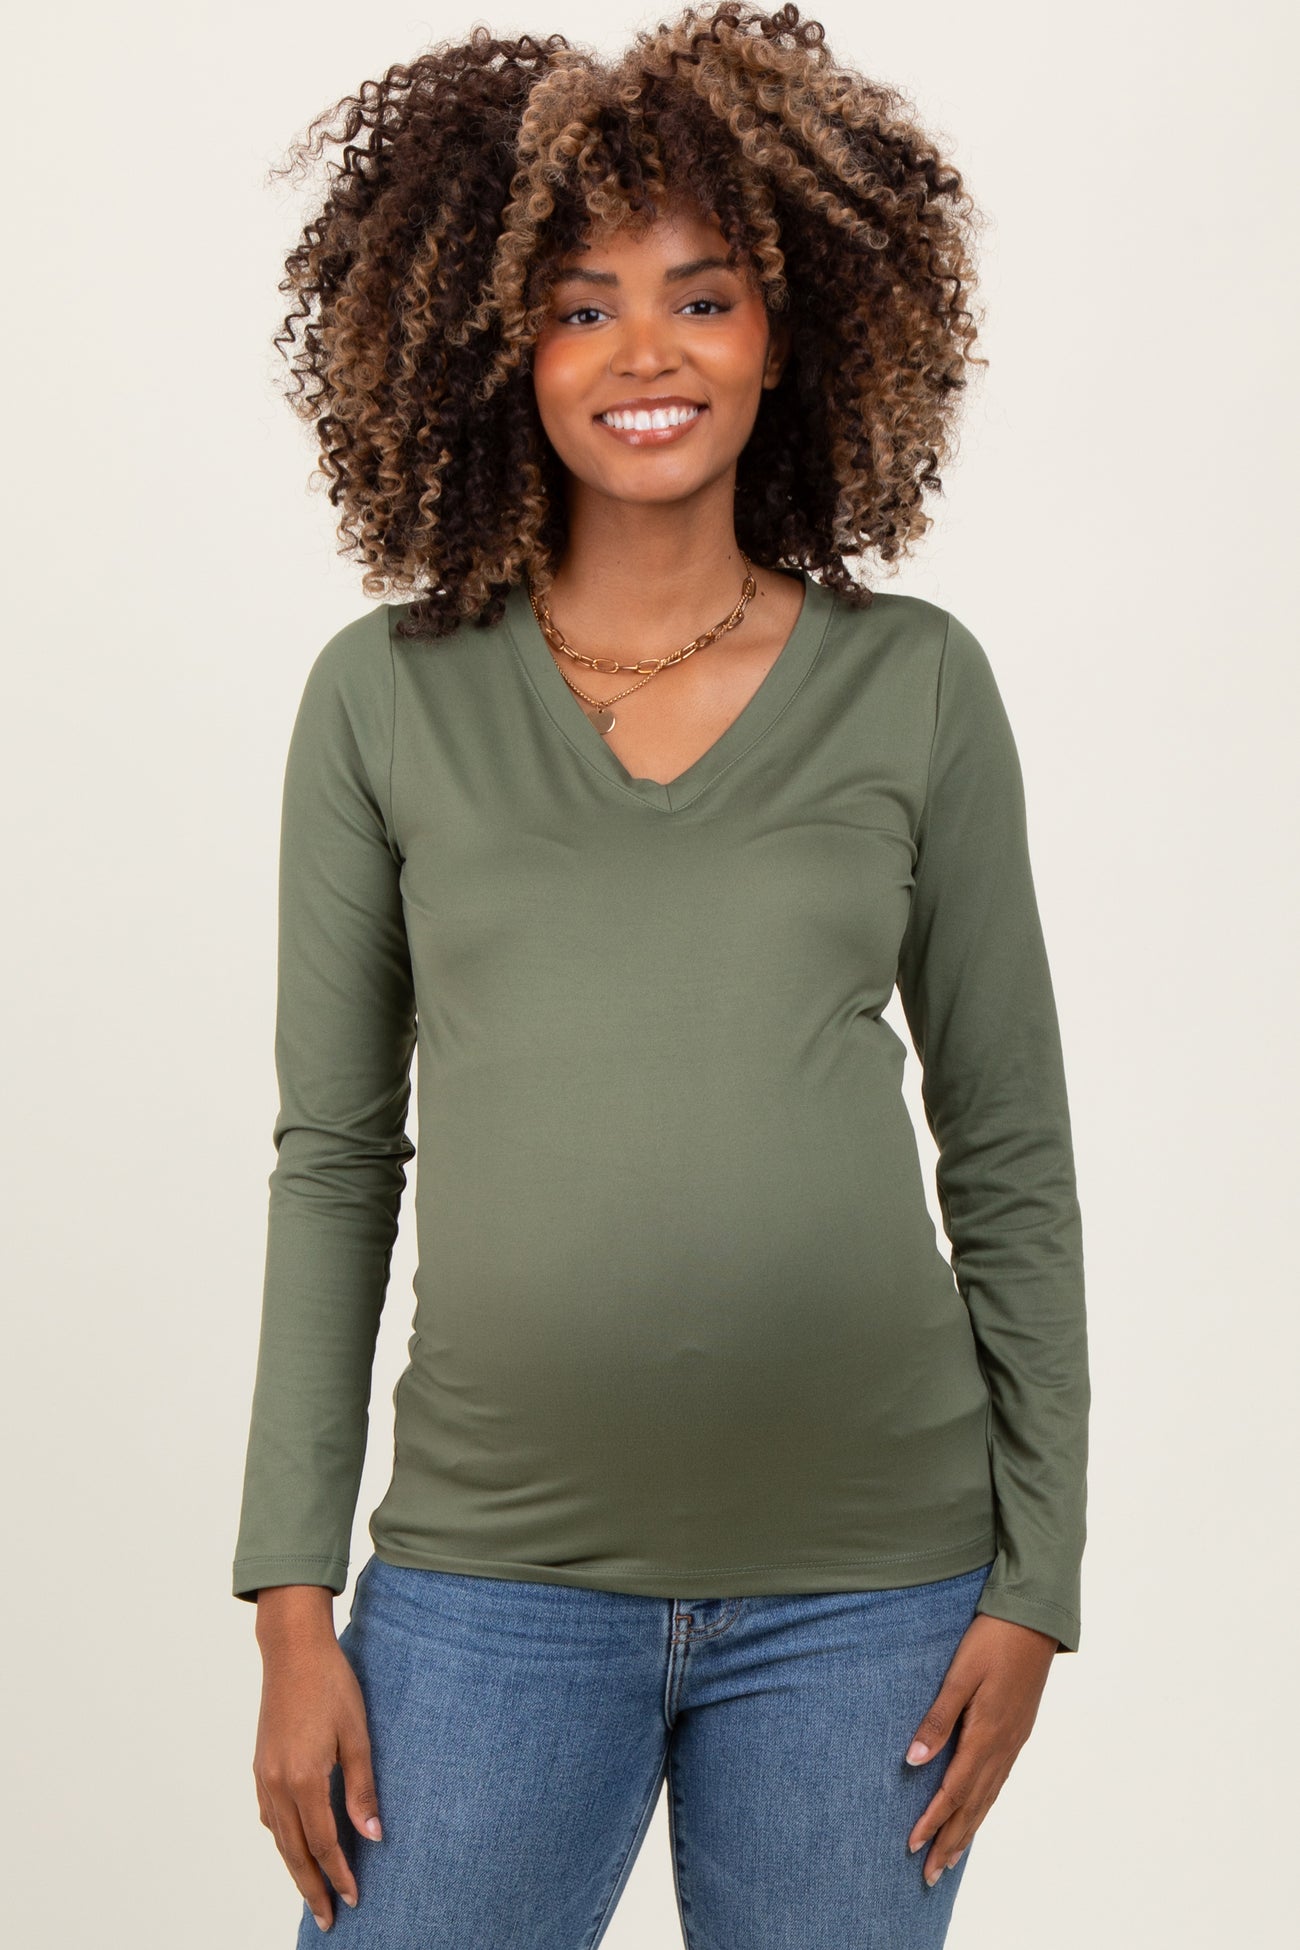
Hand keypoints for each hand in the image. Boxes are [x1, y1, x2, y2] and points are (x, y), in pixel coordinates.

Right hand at [252, 1589, 382, 1931]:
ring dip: (295, 1868)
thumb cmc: (331, 1684)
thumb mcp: (357, 1734)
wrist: (293, 1649)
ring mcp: (264, 1776)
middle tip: (328, 1919)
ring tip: (312, 1893)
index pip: (324, 1843)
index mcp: (303, 1779)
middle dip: (312, 1888)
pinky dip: (282, 1839)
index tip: (354, 1899)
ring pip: (278, 1838)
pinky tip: (293, 1845)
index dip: (340, 1874)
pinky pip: (270, 1816)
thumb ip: (362, 1788)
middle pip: (294, 1851)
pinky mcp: (260, 1765)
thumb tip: (374, 1834)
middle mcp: (277, 1784)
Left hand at [904, 1612, 1058, 1887]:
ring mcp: (1014, 1741)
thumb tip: (913, 1762)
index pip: (954, 1791)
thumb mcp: (960, 1675)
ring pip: (988, 1797)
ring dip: (968, 1830)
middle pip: (973, 1806)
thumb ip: (937, 1719)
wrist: (1035, 1620)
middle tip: (930, 1876)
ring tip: (950, 1858)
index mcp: (986, 1734)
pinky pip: (998, 1781)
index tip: (912, 1847)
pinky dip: (984, 1805)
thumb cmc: (992, 1640)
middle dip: (950, 1841)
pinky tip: (977, 1811)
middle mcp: (1002, 1746)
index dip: (933, 1821)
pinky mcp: (1018, 1731)